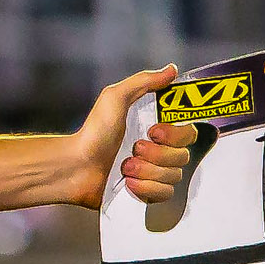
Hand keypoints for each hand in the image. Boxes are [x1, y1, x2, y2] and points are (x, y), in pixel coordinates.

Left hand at [67, 65, 199, 203]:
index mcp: (156, 128)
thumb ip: (144, 81)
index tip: (153, 131)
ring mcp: (154, 173)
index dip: (175, 135)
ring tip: (125, 166)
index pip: (188, 133)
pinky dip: (144, 188)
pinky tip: (127, 182)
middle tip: (134, 148)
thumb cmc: (93, 132)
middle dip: (156, 154)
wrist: (76, 166)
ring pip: (173, 176)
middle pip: (183, 156)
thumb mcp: (115, 98)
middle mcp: (159, 150)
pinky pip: (164, 194)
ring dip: (147, 171)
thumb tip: (171, 69)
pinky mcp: (147, 193)